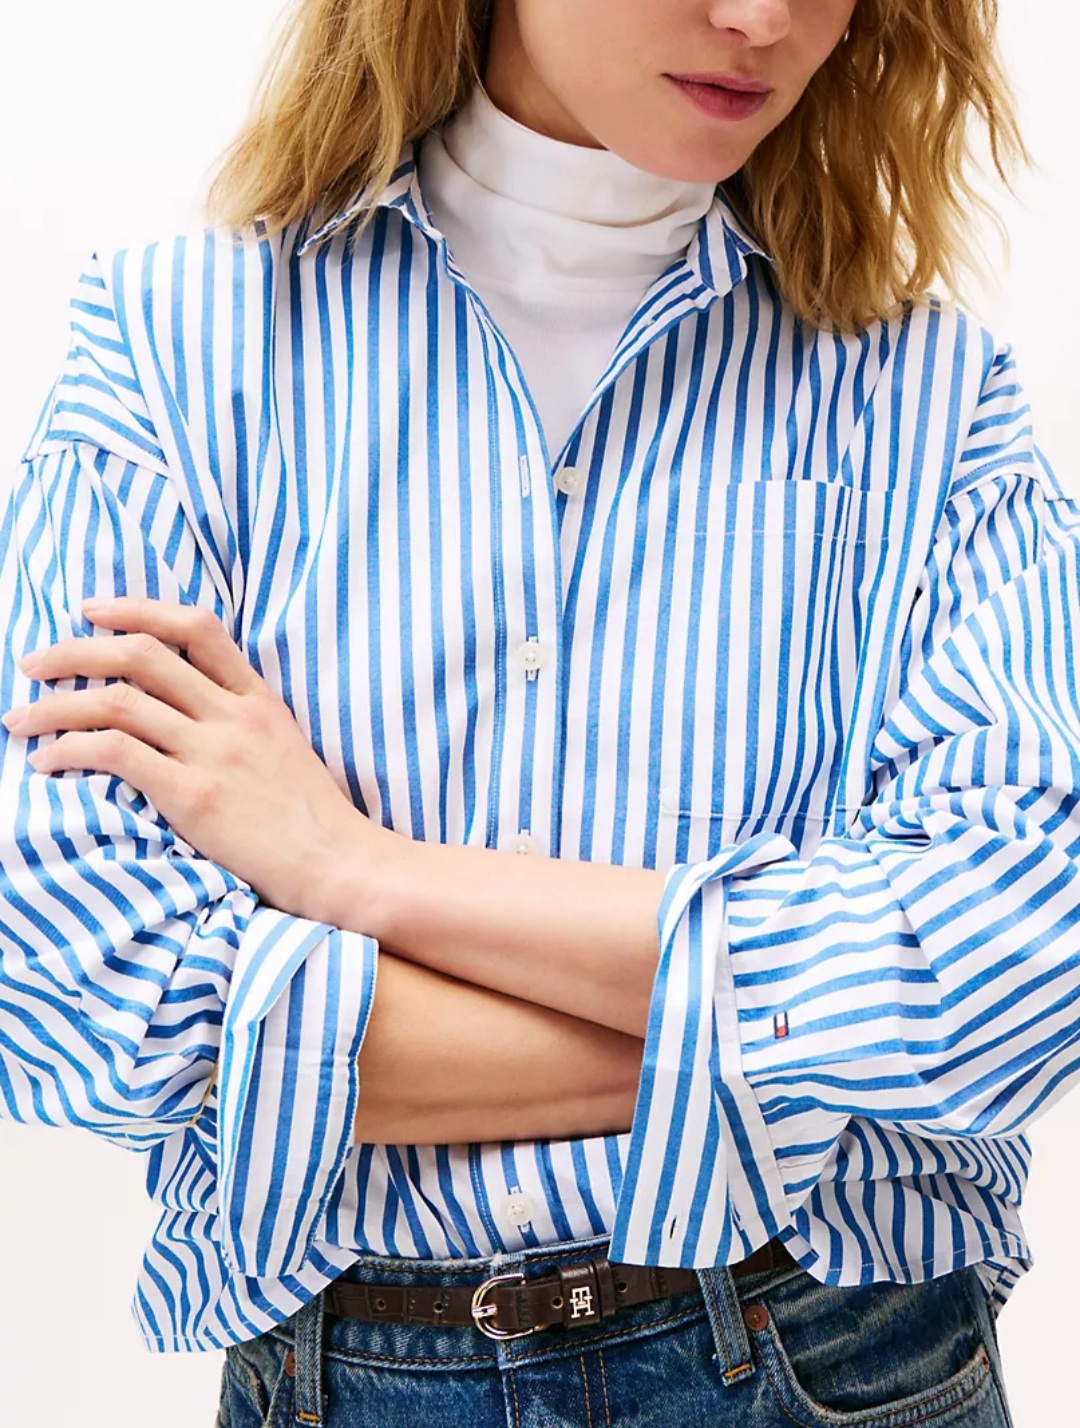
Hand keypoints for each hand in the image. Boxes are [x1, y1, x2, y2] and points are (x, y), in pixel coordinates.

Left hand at [1, 595, 393, 924]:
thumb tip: (180, 710)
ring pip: (117, 702)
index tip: (92, 612)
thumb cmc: (311, 819)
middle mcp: (233, 715)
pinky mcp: (195, 794)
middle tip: (33, 663)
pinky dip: (70, 750)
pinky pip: (116, 754)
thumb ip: (239, 721)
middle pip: (141, 654)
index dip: (136, 609)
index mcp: (258, 699)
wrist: (339, 862)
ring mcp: (214, 752)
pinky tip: (48, 762)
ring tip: (19, 719)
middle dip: (75, 650)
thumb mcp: (285, 748)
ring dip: (54, 706)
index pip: (196, 627)